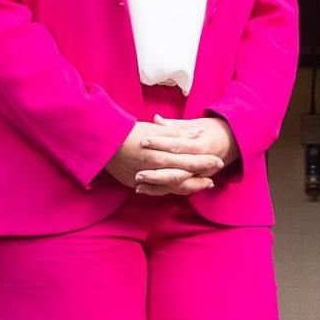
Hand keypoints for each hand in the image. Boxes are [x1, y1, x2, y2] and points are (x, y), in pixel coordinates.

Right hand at [105, 119, 225, 196]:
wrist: (102, 141)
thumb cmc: (129, 132)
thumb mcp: (154, 129)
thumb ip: (176, 132)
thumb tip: (196, 133)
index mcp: (160, 153)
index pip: (188, 160)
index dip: (204, 161)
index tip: (218, 160)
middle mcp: (154, 168)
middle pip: (183, 176)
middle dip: (201, 177)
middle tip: (214, 177)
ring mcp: (144, 178)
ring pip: (171, 187)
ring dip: (189, 187)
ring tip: (203, 185)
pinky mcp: (134, 183)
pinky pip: (155, 191)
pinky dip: (168, 190)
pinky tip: (178, 189)